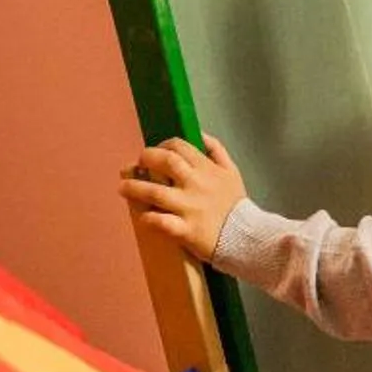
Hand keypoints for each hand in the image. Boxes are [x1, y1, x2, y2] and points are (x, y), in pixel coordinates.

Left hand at [118, 135, 246, 261]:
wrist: (248, 237)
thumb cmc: (236, 205)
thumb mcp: (232, 172)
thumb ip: (217, 151)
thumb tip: (199, 134)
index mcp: (208, 170)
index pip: (179, 146)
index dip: (162, 145)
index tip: (156, 152)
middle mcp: (197, 185)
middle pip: (165, 162)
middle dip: (145, 159)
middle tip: (137, 165)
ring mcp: (190, 208)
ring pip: (155, 192)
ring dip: (134, 188)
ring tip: (123, 188)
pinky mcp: (186, 230)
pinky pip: (161, 222)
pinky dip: (149, 218)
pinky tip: (144, 217)